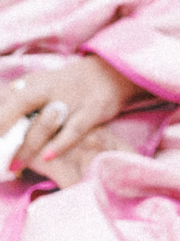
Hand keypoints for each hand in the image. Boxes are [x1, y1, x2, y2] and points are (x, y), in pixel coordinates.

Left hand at [1, 54, 134, 178]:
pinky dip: (60, 143)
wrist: (107, 74)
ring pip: (45, 123)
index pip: (5, 98)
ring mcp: (71, 99)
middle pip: (20, 104)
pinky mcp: (92, 109)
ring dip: (28, 146)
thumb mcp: (37, 83)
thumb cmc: (64, 85)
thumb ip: (14, 97)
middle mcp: (48, 89)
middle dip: (3, 123)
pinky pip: (74, 129)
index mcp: (31, 84)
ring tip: (14, 166)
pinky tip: (48, 157)